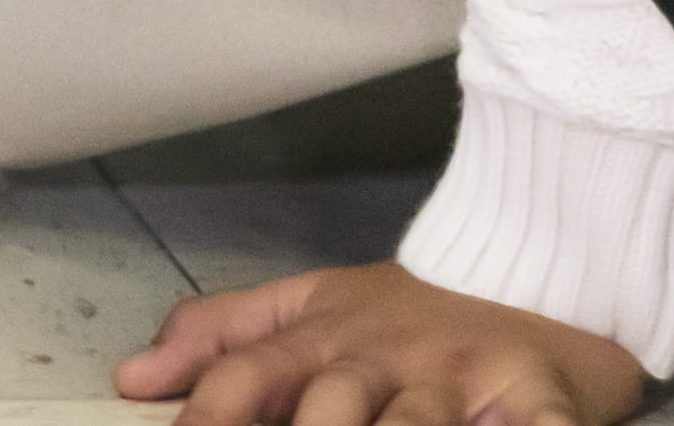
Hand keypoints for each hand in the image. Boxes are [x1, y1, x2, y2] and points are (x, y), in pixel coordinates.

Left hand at [113, 259, 649, 424]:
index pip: (250, 373)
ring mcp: (461, 377)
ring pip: (416, 423)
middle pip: (331, 408)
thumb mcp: (308, 308)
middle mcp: (386, 357)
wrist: (533, 264)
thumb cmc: (411, 310)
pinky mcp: (540, 395)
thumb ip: (221, 337)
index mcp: (325, 337)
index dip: (212, 413)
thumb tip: (134, 378)